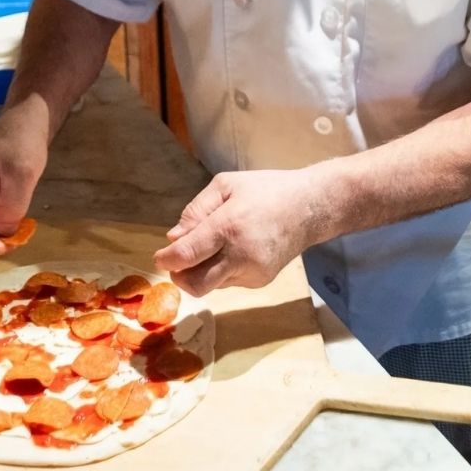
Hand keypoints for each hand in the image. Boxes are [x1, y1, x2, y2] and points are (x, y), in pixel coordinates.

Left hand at [153, 168, 331, 296]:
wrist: (311, 208)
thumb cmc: (266, 190)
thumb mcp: (227, 184)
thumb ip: (196, 211)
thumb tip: (174, 239)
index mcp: (229, 226)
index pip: (187, 254)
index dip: (167, 260)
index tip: (159, 257)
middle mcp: (241, 255)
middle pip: (196, 285)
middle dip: (180, 277)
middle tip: (177, 263)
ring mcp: (253, 272)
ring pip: (212, 284)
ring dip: (203, 271)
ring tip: (215, 246)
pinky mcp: (261, 281)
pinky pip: (229, 281)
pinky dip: (222, 270)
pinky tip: (234, 250)